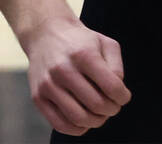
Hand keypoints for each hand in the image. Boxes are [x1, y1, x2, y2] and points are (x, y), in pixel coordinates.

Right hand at [23, 16, 130, 135]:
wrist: (46, 34)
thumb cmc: (82, 41)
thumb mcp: (105, 43)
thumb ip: (116, 66)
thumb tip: (118, 90)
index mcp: (84, 55)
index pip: (111, 86)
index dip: (123, 97)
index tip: (124, 97)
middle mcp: (64, 70)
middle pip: (96, 104)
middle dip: (111, 110)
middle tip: (114, 106)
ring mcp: (48, 85)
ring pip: (78, 118)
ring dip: (96, 121)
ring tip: (101, 114)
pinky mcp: (38, 97)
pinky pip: (59, 124)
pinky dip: (77, 128)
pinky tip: (85, 121)